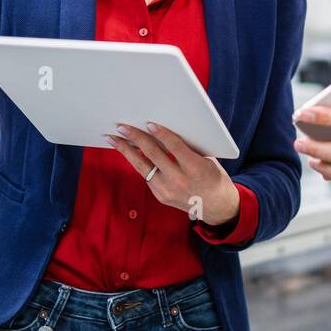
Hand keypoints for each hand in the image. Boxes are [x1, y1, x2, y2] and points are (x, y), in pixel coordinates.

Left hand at [105, 122, 240, 226]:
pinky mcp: (161, 196)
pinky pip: (146, 175)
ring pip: (143, 166)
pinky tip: (128, 151)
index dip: (161, 134)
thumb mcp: (208, 159)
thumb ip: (189, 147)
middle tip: (122, 126)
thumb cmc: (213, 176)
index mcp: (196, 168)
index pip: (175, 147)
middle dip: (136, 138)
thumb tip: (164, 129)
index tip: (148, 123)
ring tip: (113, 138)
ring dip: (126, 151)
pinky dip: (137, 161)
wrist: (217, 207)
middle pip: (153, 155)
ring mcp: (168, 190)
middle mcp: (180, 181)